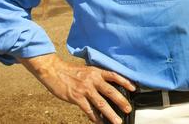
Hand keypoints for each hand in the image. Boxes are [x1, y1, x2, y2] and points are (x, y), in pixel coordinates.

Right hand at [19, 54, 135, 123]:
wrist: (54, 71)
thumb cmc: (71, 71)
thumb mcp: (87, 70)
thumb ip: (97, 77)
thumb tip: (107, 87)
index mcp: (96, 72)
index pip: (114, 76)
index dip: (125, 82)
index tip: (134, 88)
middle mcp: (93, 80)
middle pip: (110, 91)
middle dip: (121, 101)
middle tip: (128, 109)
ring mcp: (85, 89)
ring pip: (101, 103)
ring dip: (110, 114)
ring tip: (117, 121)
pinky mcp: (77, 97)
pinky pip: (88, 110)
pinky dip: (95, 117)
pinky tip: (100, 122)